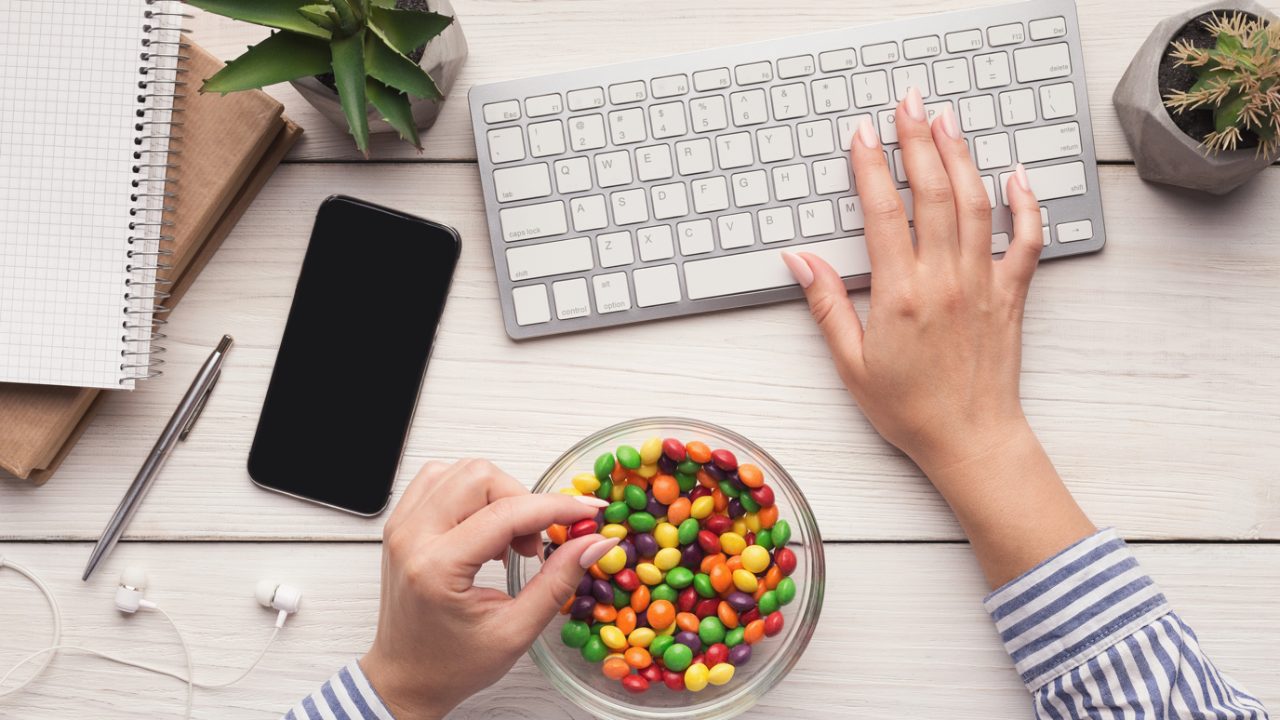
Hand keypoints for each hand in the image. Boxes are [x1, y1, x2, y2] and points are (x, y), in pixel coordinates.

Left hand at [360, 459, 618, 718]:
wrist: (405, 678)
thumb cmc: (452, 664)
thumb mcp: (516, 632)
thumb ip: (558, 582)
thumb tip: (594, 543)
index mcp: (436, 568)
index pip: (506, 512)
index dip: (556, 507)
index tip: (587, 513)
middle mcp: (411, 537)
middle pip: (480, 476)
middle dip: (523, 501)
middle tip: (535, 543)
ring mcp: (401, 526)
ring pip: (461, 470)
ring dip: (498, 496)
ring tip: (508, 539)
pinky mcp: (401, 523)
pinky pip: (440, 479)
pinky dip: (473, 495)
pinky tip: (485, 529)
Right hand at [782, 87, 1041, 473]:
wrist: (970, 440)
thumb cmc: (908, 409)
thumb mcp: (851, 363)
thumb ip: (827, 305)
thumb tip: (799, 260)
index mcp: (900, 295)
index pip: (882, 212)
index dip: (870, 167)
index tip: (862, 134)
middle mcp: (944, 280)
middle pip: (931, 192)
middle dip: (918, 140)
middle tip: (908, 103)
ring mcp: (983, 283)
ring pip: (974, 204)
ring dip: (961, 156)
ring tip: (947, 120)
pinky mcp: (1011, 295)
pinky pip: (1026, 240)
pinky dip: (1025, 204)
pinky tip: (1015, 176)